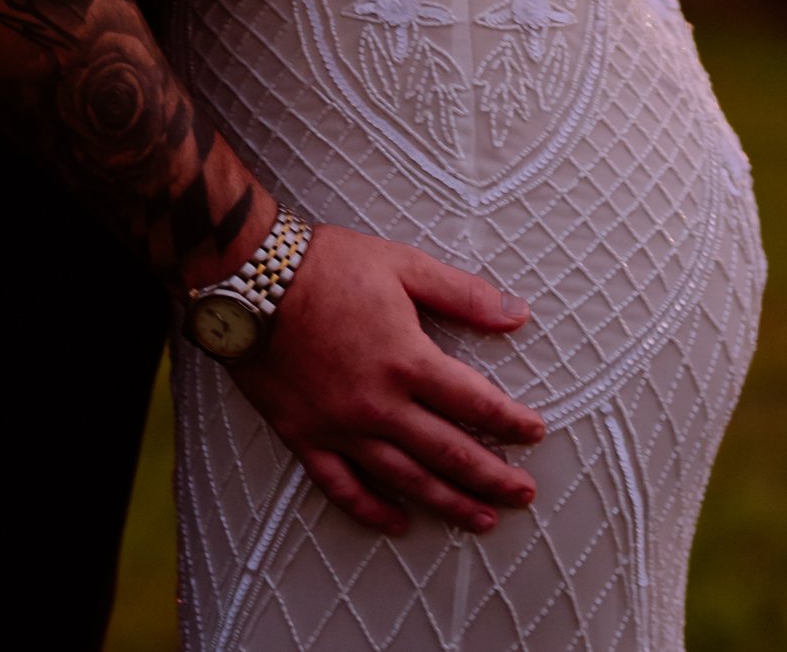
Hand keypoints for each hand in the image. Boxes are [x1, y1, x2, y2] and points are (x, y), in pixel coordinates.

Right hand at [232, 224, 543, 535]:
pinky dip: (372, 510)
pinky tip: (398, 522)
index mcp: (408, 360)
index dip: (511, 422)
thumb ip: (463, 294)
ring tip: (482, 520)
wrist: (251, 279)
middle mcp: (380, 404)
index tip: (535, 434)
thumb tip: (517, 313)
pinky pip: (343, 487)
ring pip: (406, 480)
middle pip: (449, 453)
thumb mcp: (403, 264)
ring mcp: (341, 427)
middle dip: (493, 478)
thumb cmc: (329, 265)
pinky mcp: (306, 437)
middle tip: (524, 495)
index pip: (475, 404)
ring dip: (448, 503)